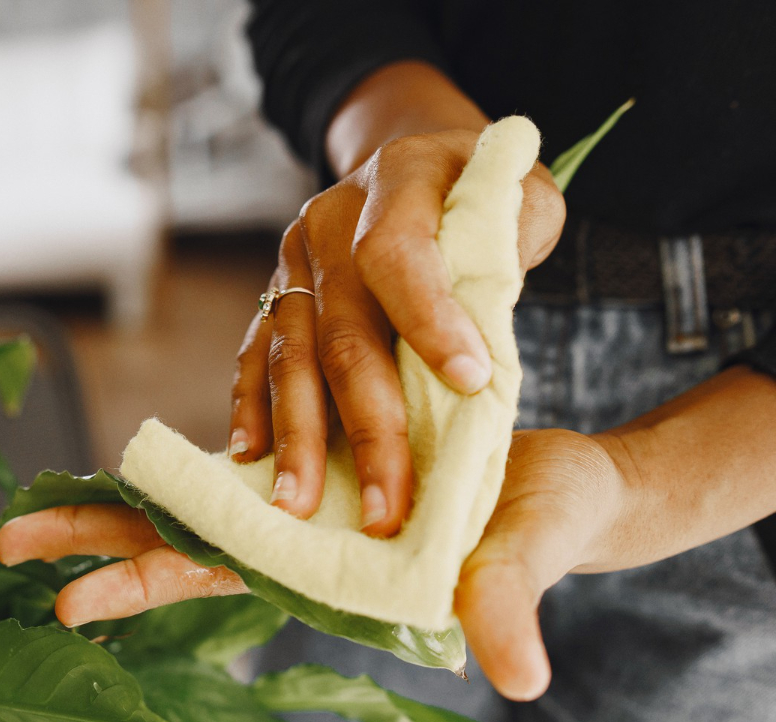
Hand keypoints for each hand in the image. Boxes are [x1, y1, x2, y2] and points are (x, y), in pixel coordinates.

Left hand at [0, 428, 629, 700]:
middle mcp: (297, 535)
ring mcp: (303, 496)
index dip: (143, 584)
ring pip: (193, 494)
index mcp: (325, 563)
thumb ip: (505, 604)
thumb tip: (520, 676)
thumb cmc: (547, 520)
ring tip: (39, 496)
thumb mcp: (523, 554)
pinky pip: (240, 454)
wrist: (561, 483)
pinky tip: (136, 458)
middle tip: (5, 541)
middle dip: (96, 538)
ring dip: (121, 495)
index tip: (64, 603)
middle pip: (177, 538)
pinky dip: (187, 458)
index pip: (216, 575)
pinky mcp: (323, 454)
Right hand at [235, 129, 564, 533]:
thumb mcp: (523, 193)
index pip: (398, 253)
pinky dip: (252, 411)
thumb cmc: (480, 194)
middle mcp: (330, 221)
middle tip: (386, 506)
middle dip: (368, 426)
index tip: (471, 382)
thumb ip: (517, 241)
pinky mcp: (273, 297)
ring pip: (290, 357)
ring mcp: (292, 262)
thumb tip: (486, 332)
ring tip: (300, 505)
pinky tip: (252, 460)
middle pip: (342, 331)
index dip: (429, 317)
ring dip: (298, 439)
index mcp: (396, 181)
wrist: (413, 160)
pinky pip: (255, 358)